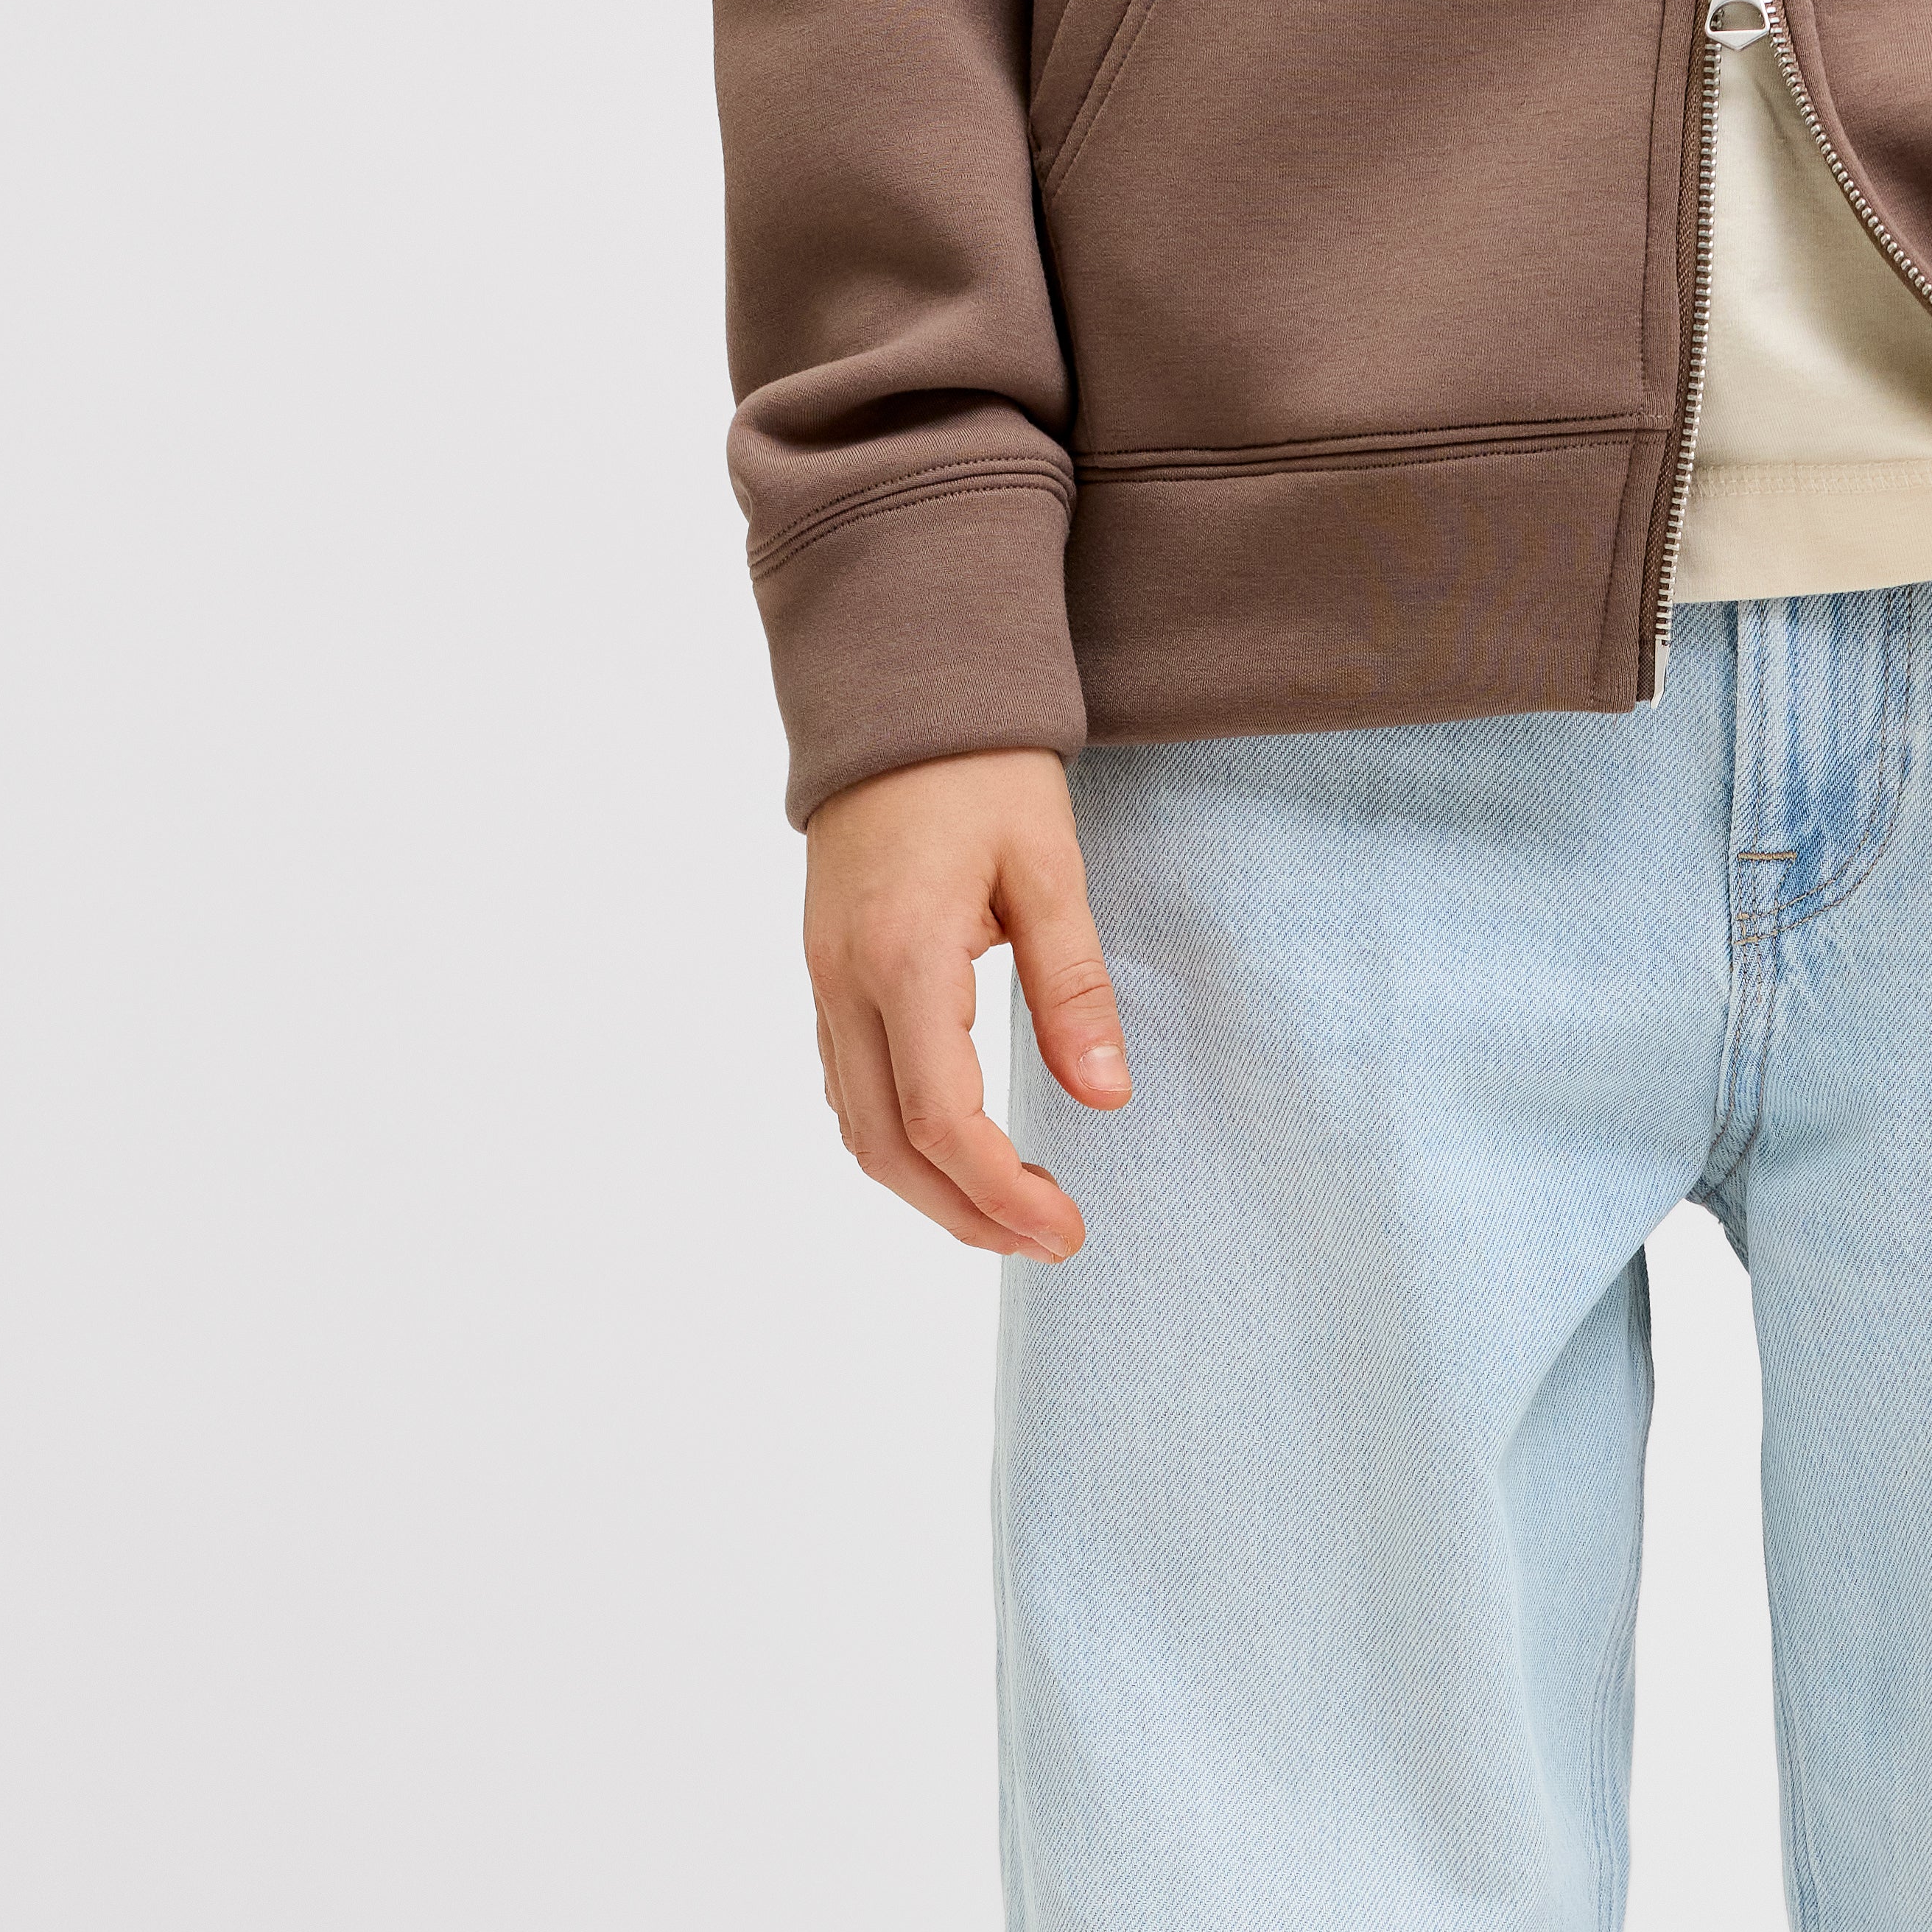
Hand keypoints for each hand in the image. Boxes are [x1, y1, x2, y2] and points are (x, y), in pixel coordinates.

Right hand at [803, 750, 1128, 1259]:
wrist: (896, 690)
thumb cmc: (980, 767)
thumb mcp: (1049, 867)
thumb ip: (1073, 988)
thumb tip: (1106, 1098)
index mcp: (902, 956)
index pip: (941, 1119)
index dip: (1002, 1193)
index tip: (1068, 1229)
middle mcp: (844, 981)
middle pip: (886, 1147)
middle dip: (966, 1215)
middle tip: (1050, 1241)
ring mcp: (824, 981)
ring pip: (858, 1128)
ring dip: (931, 1190)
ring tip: (1014, 1216)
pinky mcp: (827, 975)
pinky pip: (849, 1088)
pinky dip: (902, 1144)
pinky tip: (964, 1157)